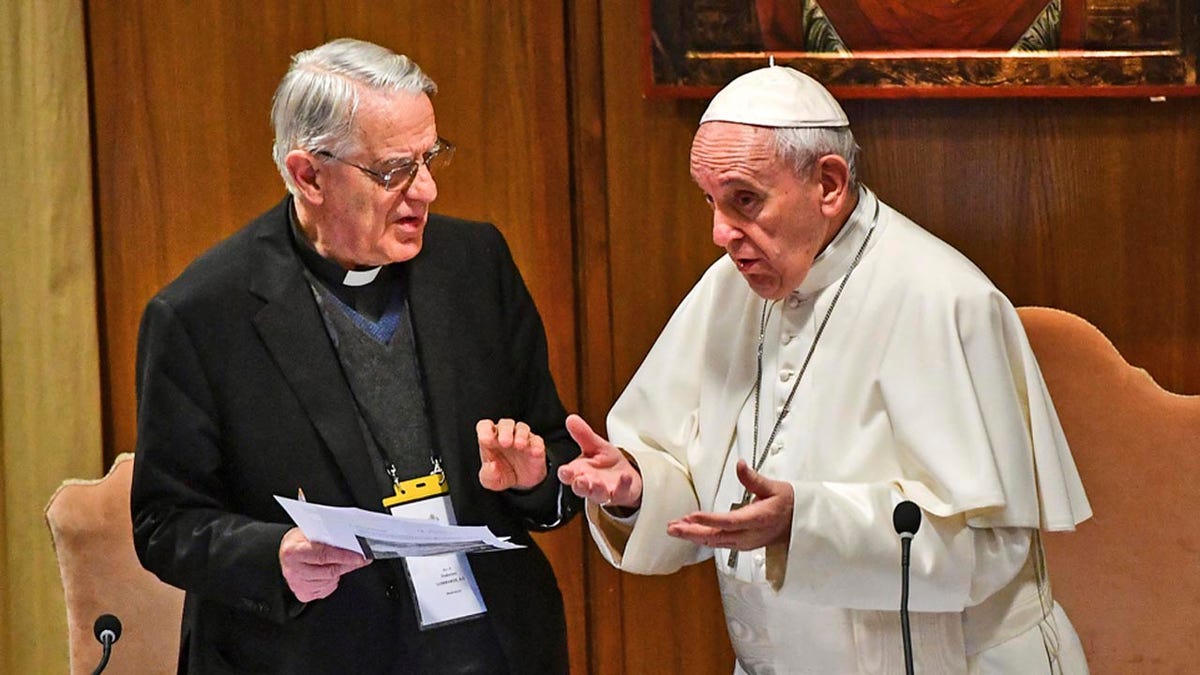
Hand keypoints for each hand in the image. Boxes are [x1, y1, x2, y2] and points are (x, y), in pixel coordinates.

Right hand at [279, 527, 370, 602]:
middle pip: (329, 571)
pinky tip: (327, 571)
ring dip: (339, 572)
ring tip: (336, 562)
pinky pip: (326, 590)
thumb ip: (327, 537)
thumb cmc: (299, 541)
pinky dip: (332, 581)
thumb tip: (350, 541)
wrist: (287, 552)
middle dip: (348, 565)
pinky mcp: (302, 593)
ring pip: (330, 581)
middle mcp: (293, 570)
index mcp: (293, 551)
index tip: (359, 557)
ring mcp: (297, 584)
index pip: (323, 555)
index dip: (344, 556)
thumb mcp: (309, 532)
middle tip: (360, 559)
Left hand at [477, 418, 547, 490]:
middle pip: (505, 424)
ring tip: (519, 445)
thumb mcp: (490, 480)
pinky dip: (536, 444)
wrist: (522, 482)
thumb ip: (488, 474)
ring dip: (521, 434)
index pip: (485, 426)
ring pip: (522, 428)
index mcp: (491, 439)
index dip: (485, 430)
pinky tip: (534, 451)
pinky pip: (537, 440)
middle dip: (505, 431)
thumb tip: (492, 466)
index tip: (486, 440)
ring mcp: (522, 438)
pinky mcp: (536, 445)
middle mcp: (506, 435)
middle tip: (505, 442)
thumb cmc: (502, 474)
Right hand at [557, 414, 642, 508]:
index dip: (566, 474)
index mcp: (579, 471)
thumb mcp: (595, 445)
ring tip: (599, 483)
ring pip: (597, 494)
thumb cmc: (606, 464)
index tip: (565, 471)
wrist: (626, 477)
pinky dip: (622, 485)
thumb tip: (571, 418)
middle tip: (580, 480)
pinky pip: (620, 492)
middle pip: (580, 488)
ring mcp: (604, 492)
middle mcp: (589, 484)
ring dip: (597, 489)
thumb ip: (583, 434)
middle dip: (580, 485)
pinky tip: (625, 477)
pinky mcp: (620, 495)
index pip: (568, 475)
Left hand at [666, 460, 792, 551]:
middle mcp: (749, 535)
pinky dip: (702, 537)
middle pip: (717, 536)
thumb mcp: (774, 487)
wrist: (798, 524)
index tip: (692, 516)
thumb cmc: (787, 504)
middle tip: (672, 527)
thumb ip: (754, 479)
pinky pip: (718, 543)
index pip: (730, 521)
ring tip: (674, 528)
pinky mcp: (741, 545)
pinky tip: (690, 531)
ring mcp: (744, 543)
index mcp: (758, 520)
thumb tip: (740, 465)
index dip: (710, 520)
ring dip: (693, 535)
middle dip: (692, 532)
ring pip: (715, 542)